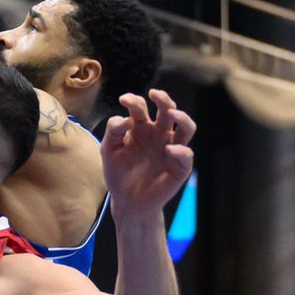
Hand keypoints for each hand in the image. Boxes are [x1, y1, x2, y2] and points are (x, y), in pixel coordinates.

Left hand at [101, 90, 195, 220]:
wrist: (126, 200)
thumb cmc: (118, 172)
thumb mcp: (109, 150)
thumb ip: (113, 132)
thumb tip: (126, 119)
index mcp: (141, 128)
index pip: (141, 108)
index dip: (134, 100)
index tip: (123, 99)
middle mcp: (159, 134)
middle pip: (167, 110)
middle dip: (163, 99)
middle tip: (153, 94)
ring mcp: (172, 149)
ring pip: (186, 127)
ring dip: (182, 117)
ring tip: (172, 113)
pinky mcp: (180, 167)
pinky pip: (186, 155)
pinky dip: (180, 151)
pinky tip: (168, 150)